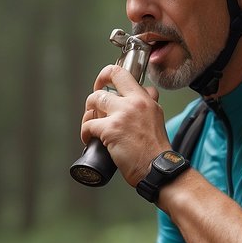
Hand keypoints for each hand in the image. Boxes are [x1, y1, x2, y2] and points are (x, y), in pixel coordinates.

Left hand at [81, 66, 167, 186]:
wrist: (157, 169)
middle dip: (96, 88)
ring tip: (90, 124)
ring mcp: (122, 115)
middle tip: (93, 103)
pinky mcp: (110, 129)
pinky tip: (88, 139)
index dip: (108, 75)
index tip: (104, 84)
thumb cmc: (156, 151)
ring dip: (88, 113)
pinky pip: (88, 124)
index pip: (124, 73)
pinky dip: (85, 133)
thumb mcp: (157, 118)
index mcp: (146, 99)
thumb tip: (145, 95)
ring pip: (94, 100)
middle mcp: (134, 102)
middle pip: (107, 79)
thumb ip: (148, 105)